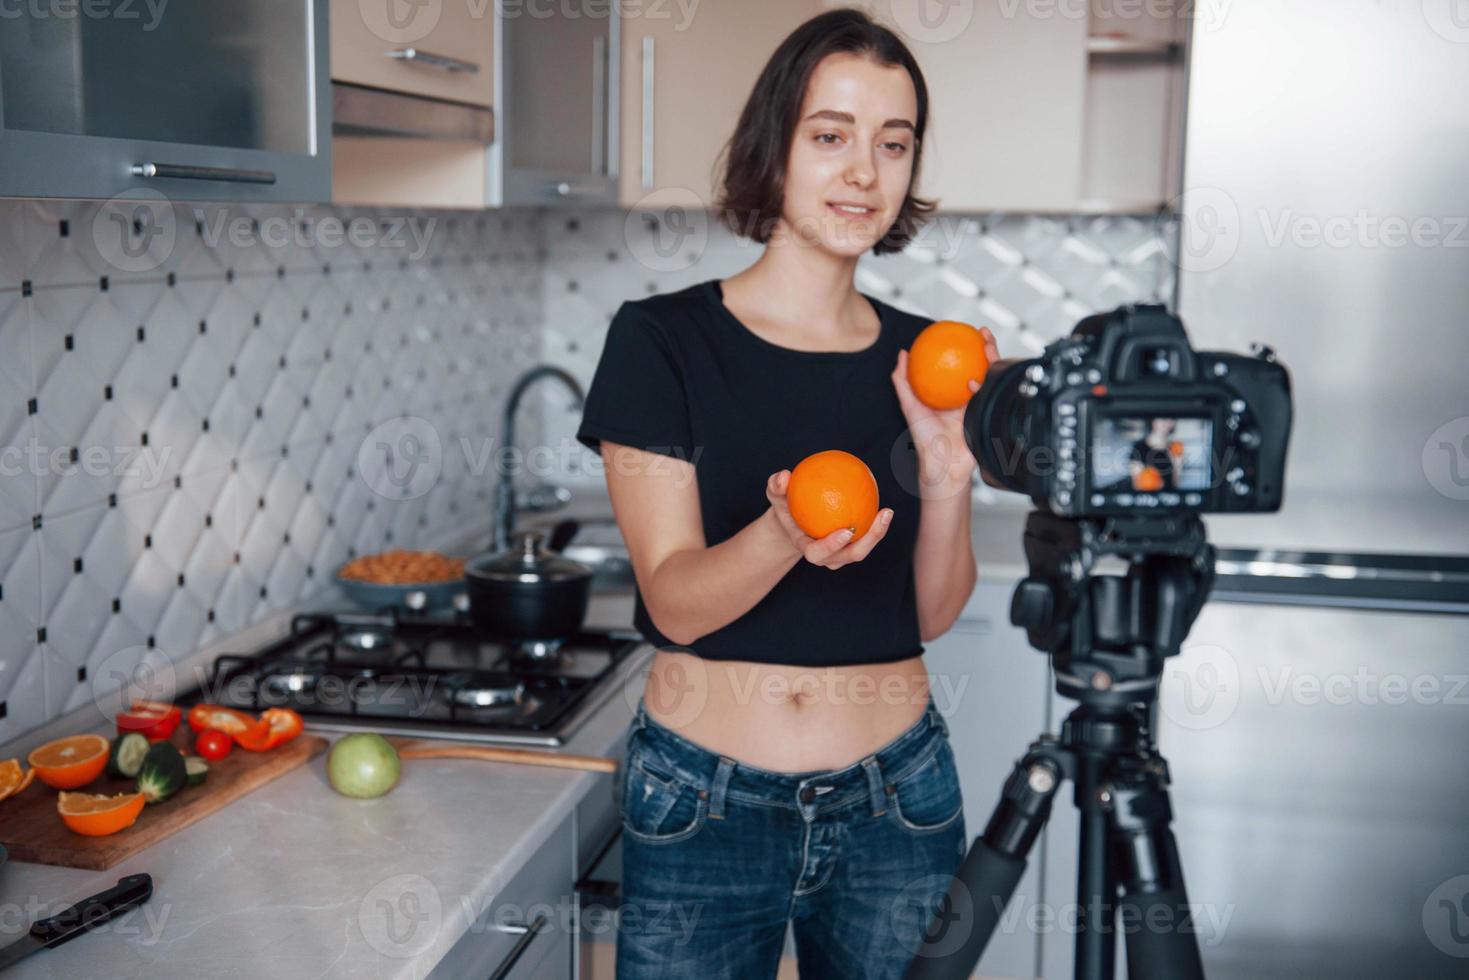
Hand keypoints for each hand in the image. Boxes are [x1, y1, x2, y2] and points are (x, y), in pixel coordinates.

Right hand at [765, 469, 893, 569]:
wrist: (794, 521)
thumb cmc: (785, 507)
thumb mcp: (776, 496)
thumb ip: (776, 486)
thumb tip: (783, 476)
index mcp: (807, 548)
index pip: (818, 553)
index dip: (832, 546)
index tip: (846, 531)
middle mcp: (827, 555)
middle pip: (850, 556)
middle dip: (869, 541)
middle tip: (881, 516)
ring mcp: (841, 553)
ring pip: (862, 549)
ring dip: (878, 534)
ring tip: (887, 511)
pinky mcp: (852, 545)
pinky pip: (866, 536)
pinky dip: (875, 523)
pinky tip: (882, 504)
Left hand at [892, 326, 1001, 491]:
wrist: (945, 464)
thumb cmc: (925, 439)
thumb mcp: (909, 406)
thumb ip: (902, 381)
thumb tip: (901, 354)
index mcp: (949, 392)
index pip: (957, 363)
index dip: (961, 346)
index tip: (960, 330)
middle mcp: (966, 395)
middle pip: (979, 364)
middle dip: (983, 346)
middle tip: (980, 331)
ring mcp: (979, 403)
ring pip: (989, 375)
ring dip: (991, 357)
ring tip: (987, 343)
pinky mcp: (987, 413)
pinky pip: (990, 394)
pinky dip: (985, 383)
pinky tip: (976, 377)